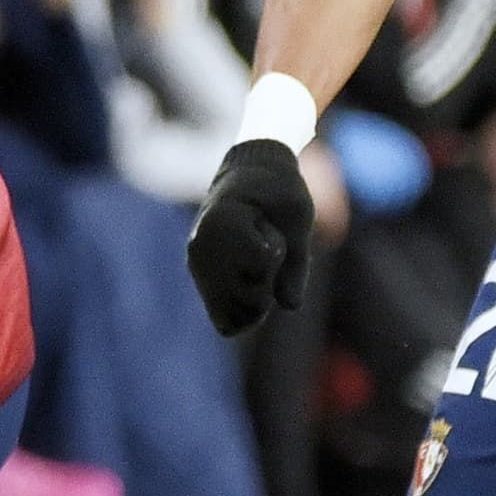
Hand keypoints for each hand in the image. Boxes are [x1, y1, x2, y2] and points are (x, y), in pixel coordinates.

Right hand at [186, 138, 318, 333]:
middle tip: (263, 243)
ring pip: (235, 315)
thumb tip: (290, 306)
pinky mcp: (201, 279)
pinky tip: (252, 288)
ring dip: (255, 299)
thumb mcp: (298, 215)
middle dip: (267, 280)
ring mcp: (197, 266)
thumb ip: (297, 262)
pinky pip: (225, 319)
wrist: (249, 176)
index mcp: (222, 221)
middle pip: (248, 296)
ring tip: (254, 262)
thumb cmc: (278, 191)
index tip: (267, 223)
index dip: (278, 249)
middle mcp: (201, 247)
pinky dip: (244, 314)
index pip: (262, 260)